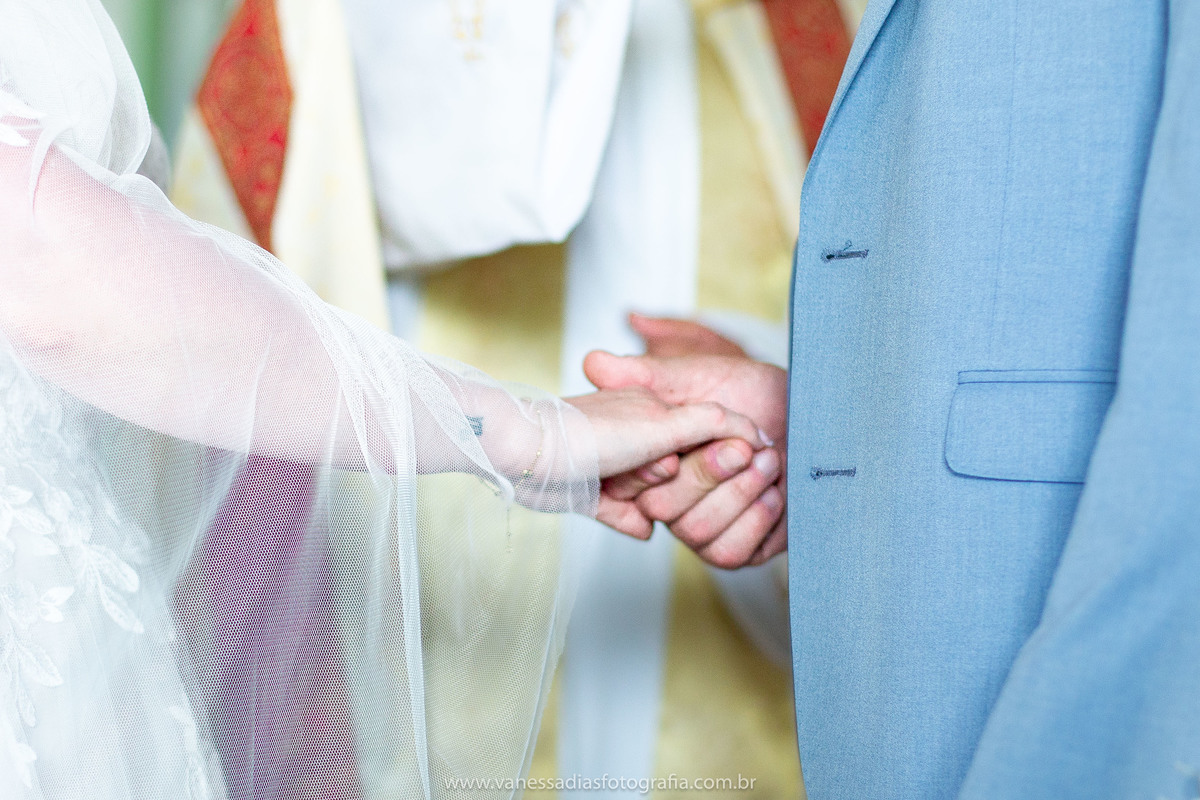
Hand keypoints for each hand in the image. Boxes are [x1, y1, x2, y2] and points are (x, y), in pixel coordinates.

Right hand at [584, 315, 788, 567]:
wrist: (809, 411)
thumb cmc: (751, 390)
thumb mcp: (698, 375)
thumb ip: (648, 373)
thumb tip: (594, 364)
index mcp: (652, 462)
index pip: (626, 483)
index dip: (647, 471)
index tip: (675, 453)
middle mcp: (673, 499)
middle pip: (663, 509)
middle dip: (706, 477)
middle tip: (742, 448)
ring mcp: (705, 527)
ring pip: (697, 533)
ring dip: (736, 494)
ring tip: (768, 462)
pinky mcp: (740, 548)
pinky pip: (730, 553)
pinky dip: (754, 521)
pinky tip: (775, 493)